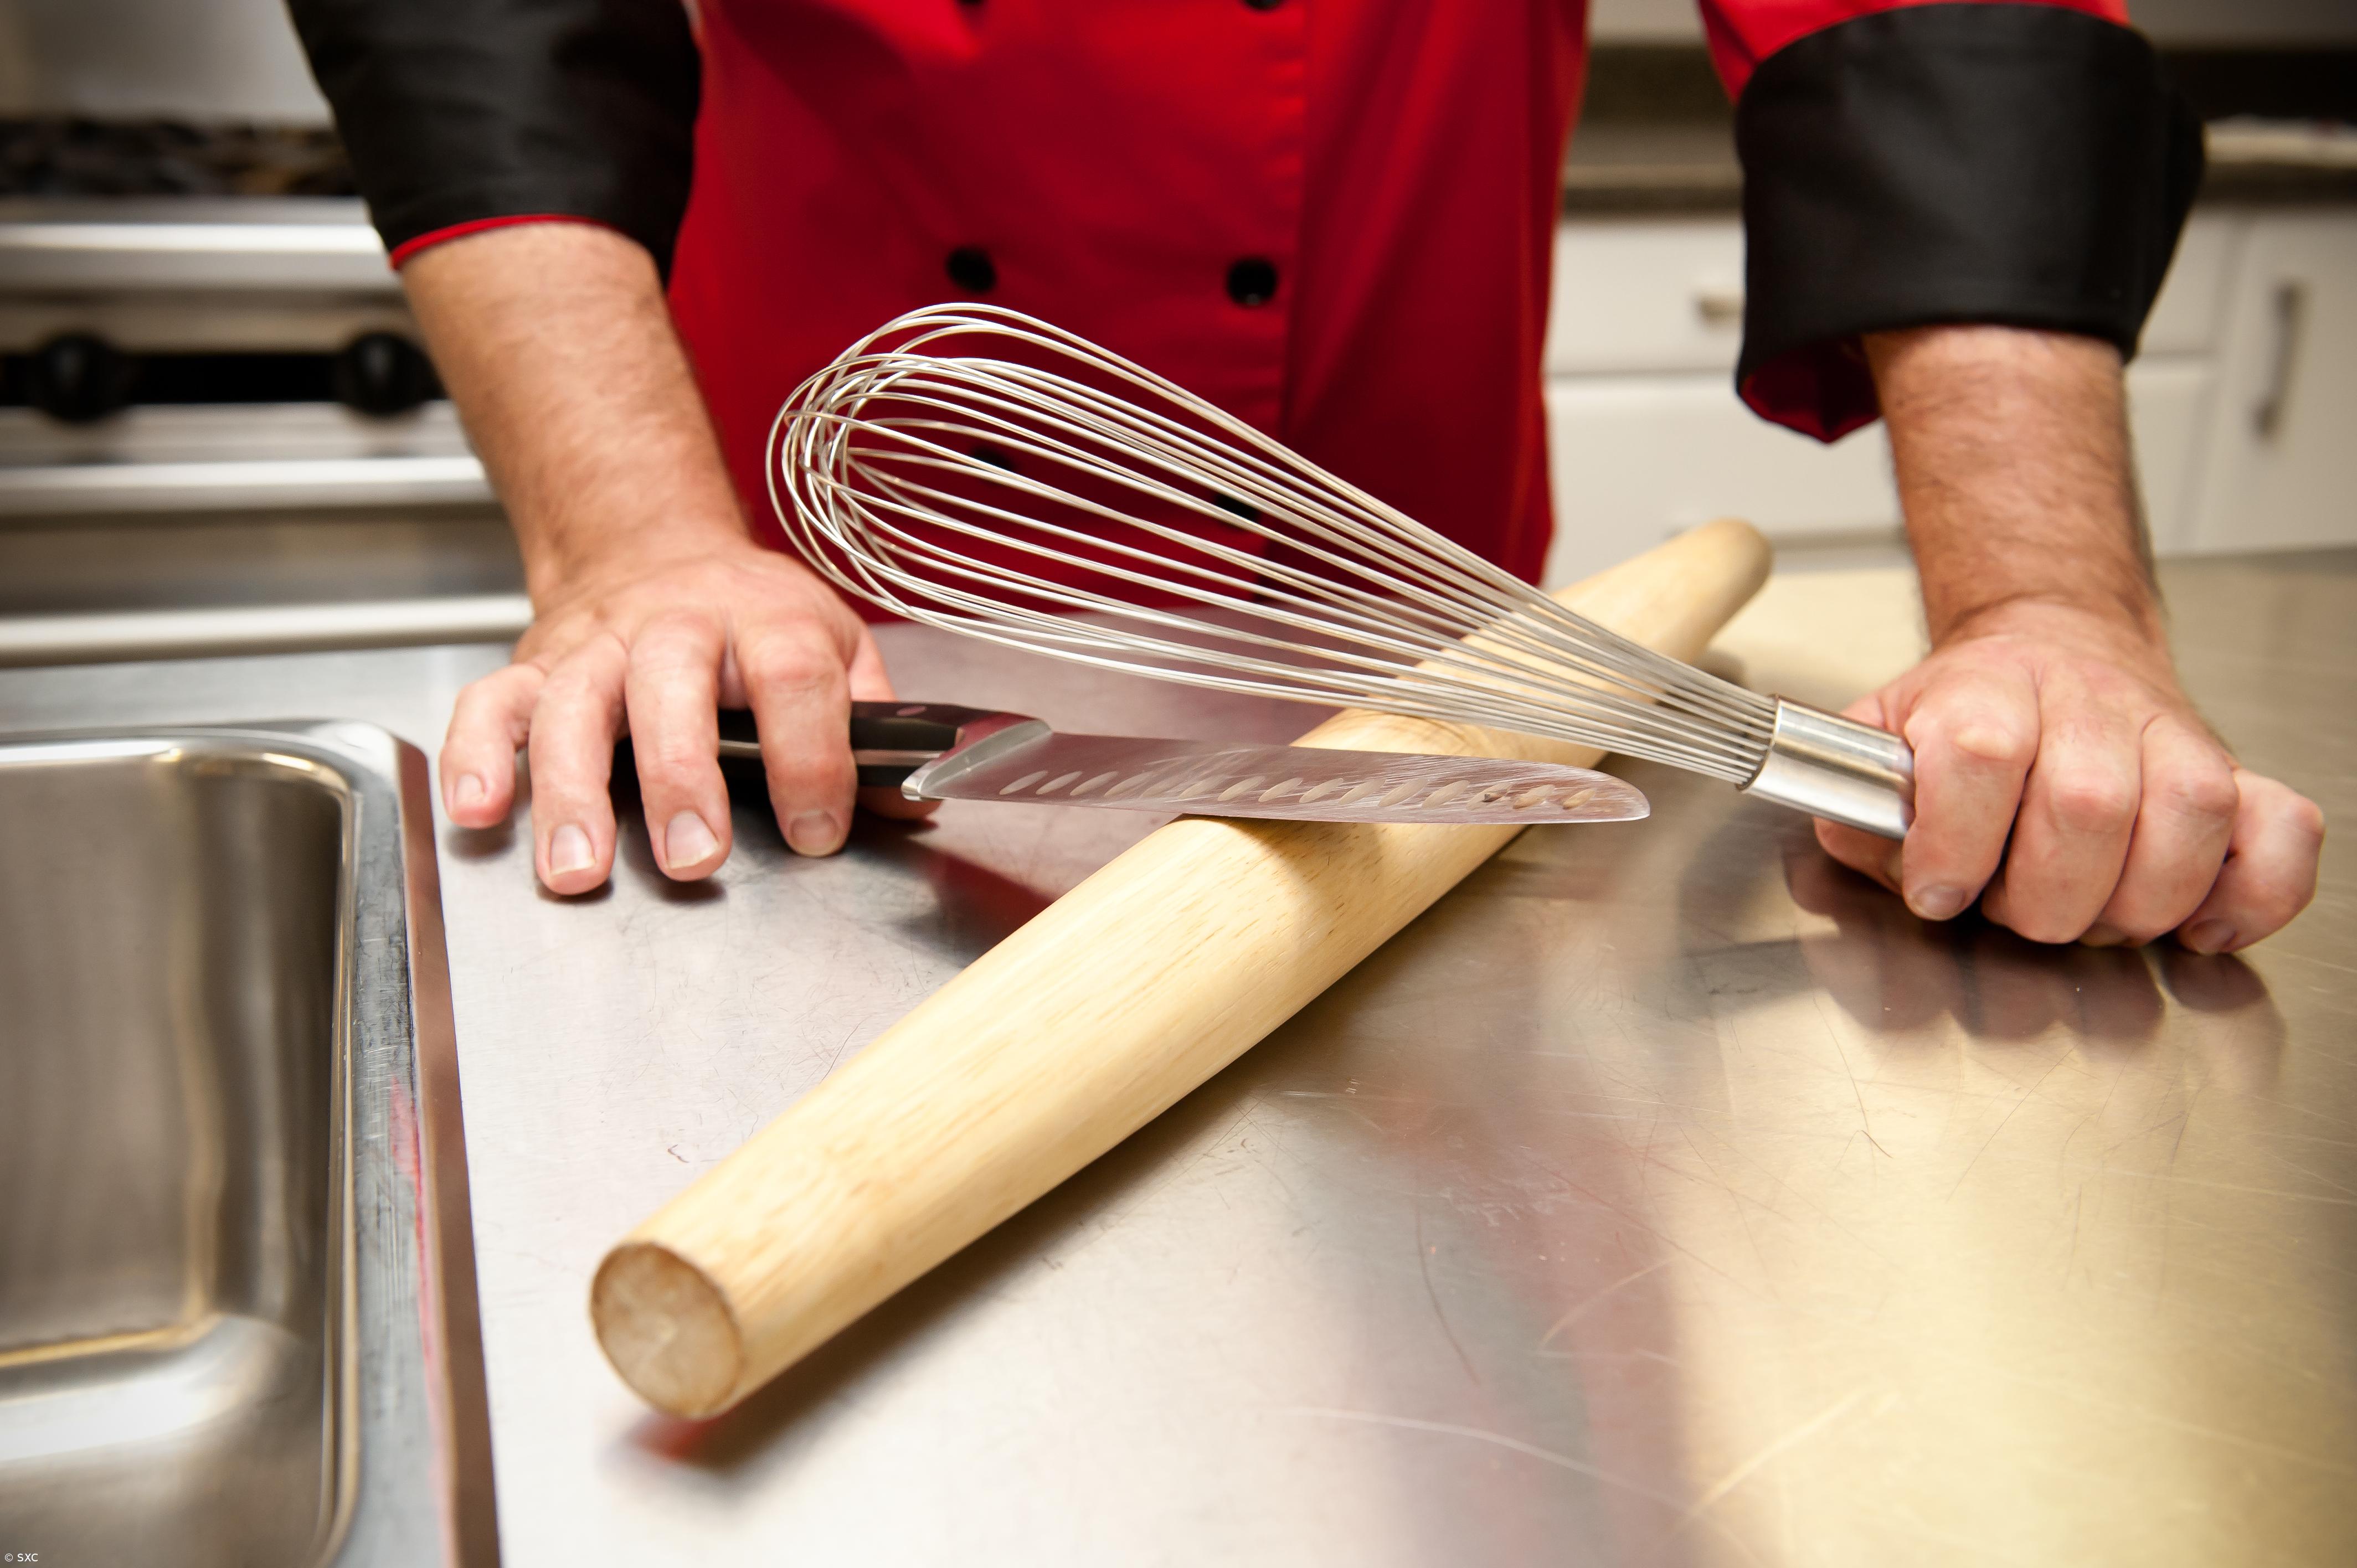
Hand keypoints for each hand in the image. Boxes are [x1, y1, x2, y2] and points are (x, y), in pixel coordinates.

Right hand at [440, 538, 931, 893]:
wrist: (653, 544)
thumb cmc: (752, 618)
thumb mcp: (833, 644)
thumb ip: (870, 722)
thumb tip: (913, 802)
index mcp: (766, 618)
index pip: (794, 678)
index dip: (811, 756)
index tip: (818, 829)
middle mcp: (675, 625)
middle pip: (671, 687)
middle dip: (680, 778)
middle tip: (694, 859)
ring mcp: (597, 646)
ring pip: (573, 705)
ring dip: (571, 789)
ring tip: (580, 868)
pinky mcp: (535, 666)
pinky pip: (491, 704)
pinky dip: (477, 754)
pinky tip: (481, 810)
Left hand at [1814, 599, 2321, 952]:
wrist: (2050, 645)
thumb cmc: (1965, 716)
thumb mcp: (1882, 742)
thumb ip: (1858, 804)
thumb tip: (1868, 842)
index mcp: (1989, 689)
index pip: (1982, 754)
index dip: (1956, 842)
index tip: (1939, 890)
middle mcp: (2088, 703)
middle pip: (2088, 805)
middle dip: (2043, 896)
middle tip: (2017, 906)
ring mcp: (2172, 735)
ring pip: (2189, 819)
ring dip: (2137, 902)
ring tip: (2093, 913)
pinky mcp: (2236, 771)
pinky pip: (2281, 832)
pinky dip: (2251, 895)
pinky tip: (2197, 924)